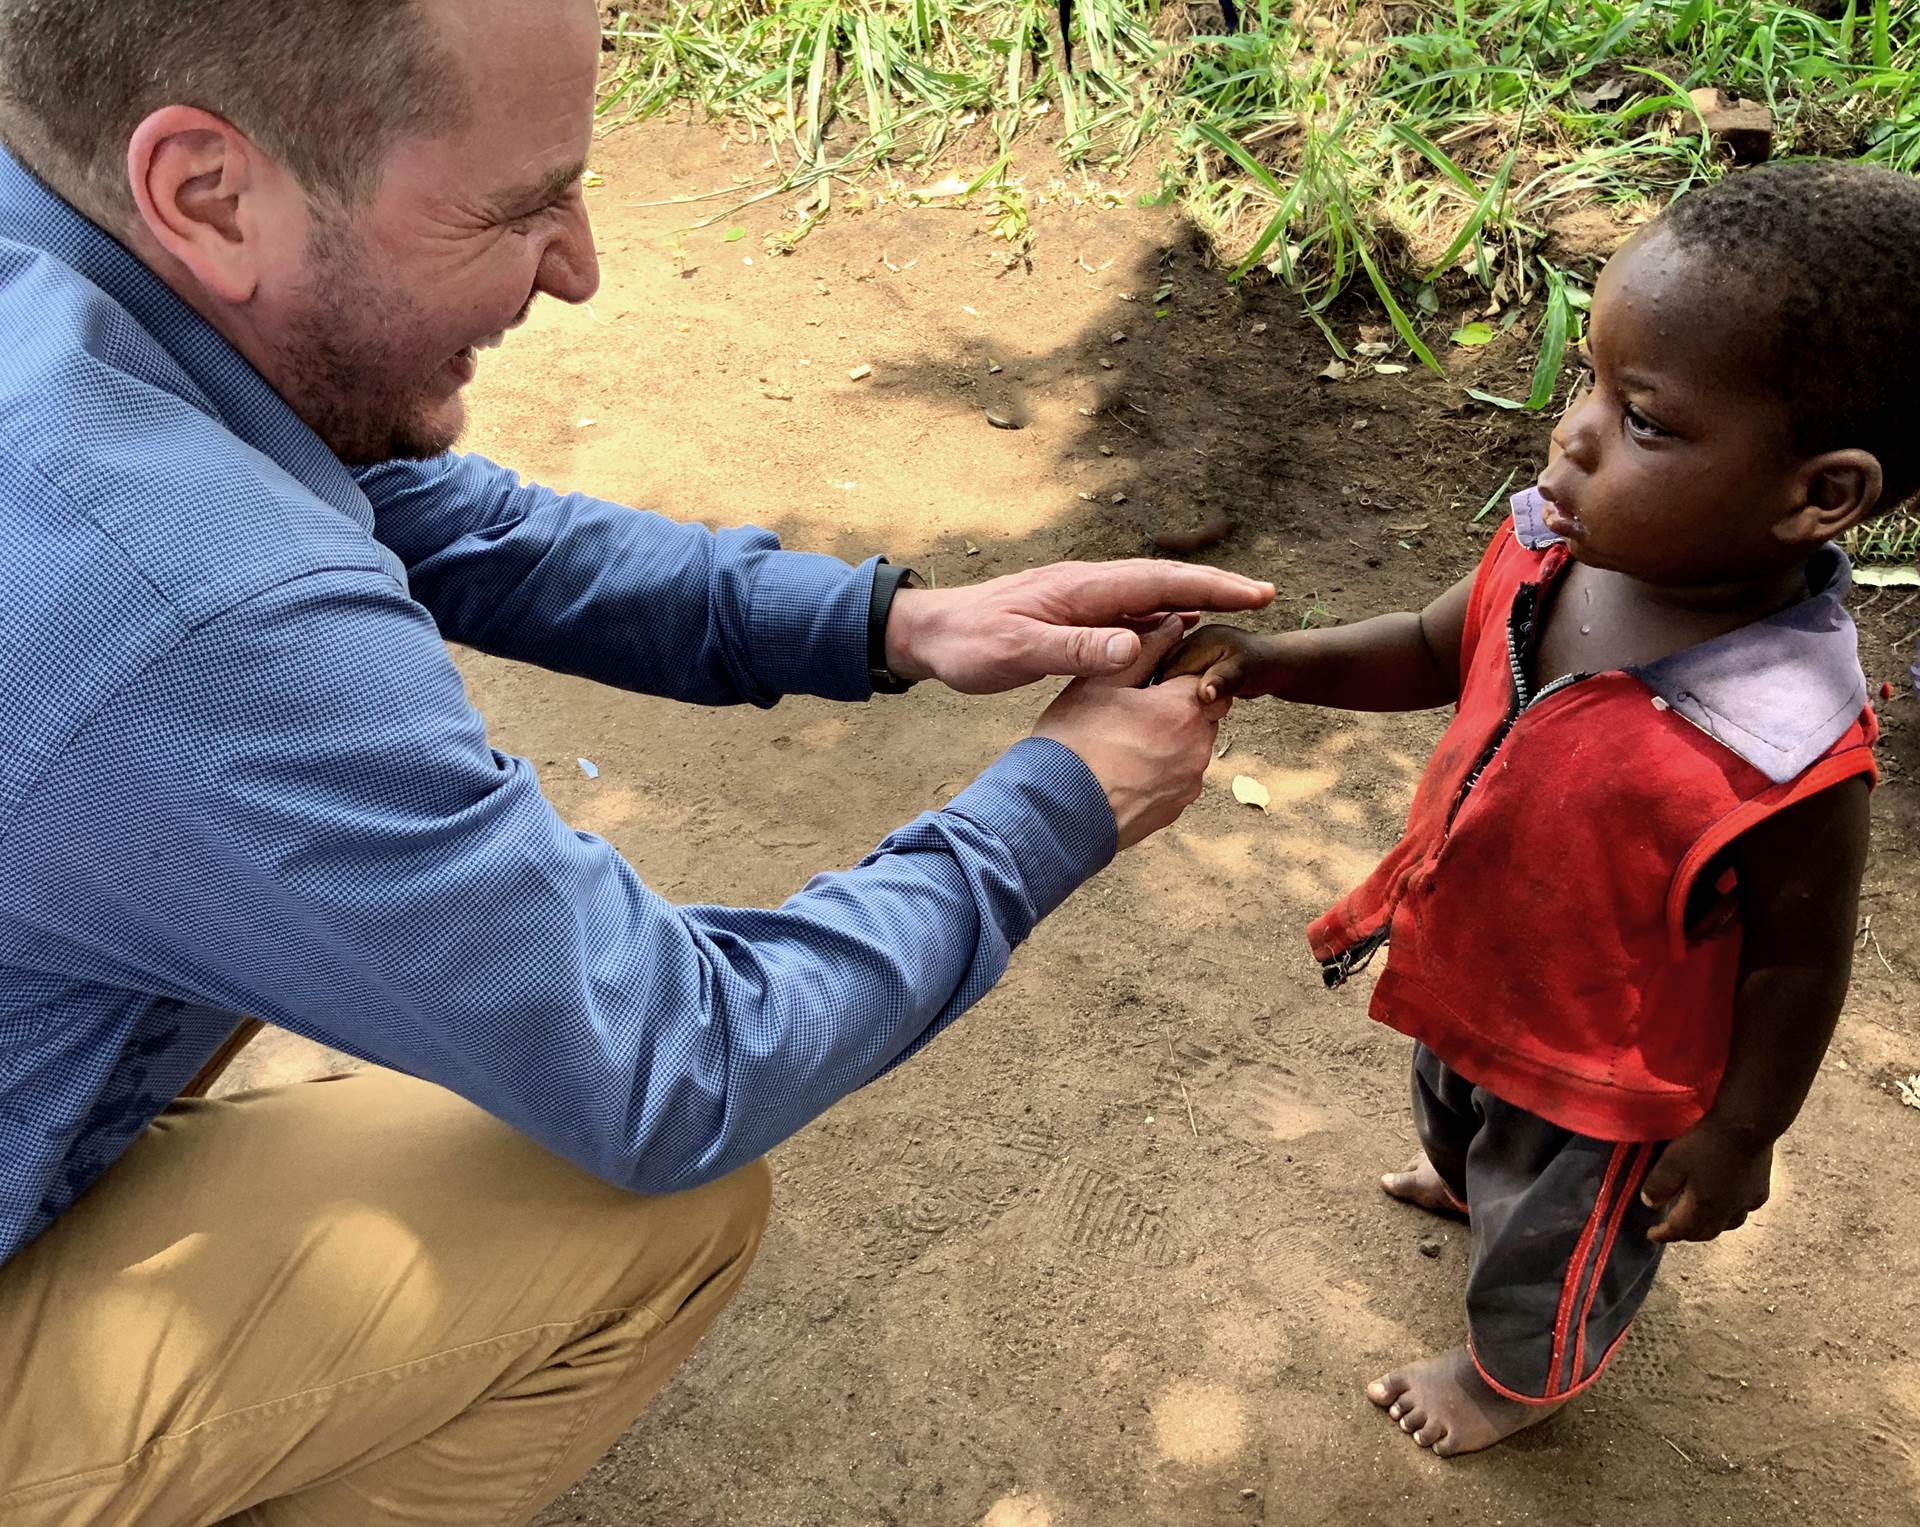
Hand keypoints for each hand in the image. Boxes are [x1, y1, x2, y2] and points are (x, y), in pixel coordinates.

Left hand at [884, 559, 1273, 694]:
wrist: (927, 633)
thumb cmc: (967, 642)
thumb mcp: (1017, 649)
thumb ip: (1074, 650)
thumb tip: (1133, 647)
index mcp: (1082, 588)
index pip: (1160, 582)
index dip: (1210, 587)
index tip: (1254, 594)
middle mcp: (1088, 586)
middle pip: (1165, 582)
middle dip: (1216, 587)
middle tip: (1265, 597)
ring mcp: (1082, 600)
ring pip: (1151, 596)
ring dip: (1194, 601)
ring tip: (1237, 611)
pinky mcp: (1073, 617)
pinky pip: (1131, 614)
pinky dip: (1164, 619)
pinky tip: (1178, 633)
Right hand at [1031, 617, 1230, 849]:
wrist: (1054, 815)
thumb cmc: (1072, 744)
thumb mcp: (1100, 683)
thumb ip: (1144, 650)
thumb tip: (1174, 624)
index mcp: (1183, 710)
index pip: (1206, 678)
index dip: (1180, 674)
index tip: (1151, 679)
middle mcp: (1197, 748)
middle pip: (1203, 714)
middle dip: (1179, 708)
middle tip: (1134, 709)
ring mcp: (1188, 784)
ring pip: (1190, 748)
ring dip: (1169, 740)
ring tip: (1122, 742)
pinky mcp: (1175, 811)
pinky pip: (1177, 779)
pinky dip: (1158, 771)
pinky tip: (1122, 770)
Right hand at [1155, 623, 1278, 700]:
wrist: (1274, 664)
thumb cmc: (1262, 667)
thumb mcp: (1243, 675)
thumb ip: (1222, 682)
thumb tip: (1203, 694)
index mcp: (1200, 639)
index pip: (1169, 666)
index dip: (1162, 688)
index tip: (1157, 712)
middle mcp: (1191, 640)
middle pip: (1162, 667)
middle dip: (1160, 689)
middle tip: (1158, 715)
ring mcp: (1191, 649)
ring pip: (1166, 672)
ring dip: (1165, 690)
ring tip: (1166, 711)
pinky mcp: (1192, 660)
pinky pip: (1174, 676)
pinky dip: (1173, 689)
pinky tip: (1174, 705)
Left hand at [1641, 1119, 1774, 1243]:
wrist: (1748, 1126)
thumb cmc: (1707, 1143)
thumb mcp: (1672, 1161)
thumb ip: (1659, 1185)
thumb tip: (1650, 1203)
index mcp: (1704, 1206)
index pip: (1680, 1229)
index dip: (1664, 1234)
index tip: (1651, 1235)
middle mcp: (1728, 1210)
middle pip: (1706, 1232)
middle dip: (1687, 1234)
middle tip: (1674, 1230)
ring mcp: (1747, 1200)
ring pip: (1728, 1224)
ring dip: (1711, 1226)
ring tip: (1701, 1220)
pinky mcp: (1761, 1188)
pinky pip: (1745, 1208)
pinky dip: (1733, 1212)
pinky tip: (1731, 1203)